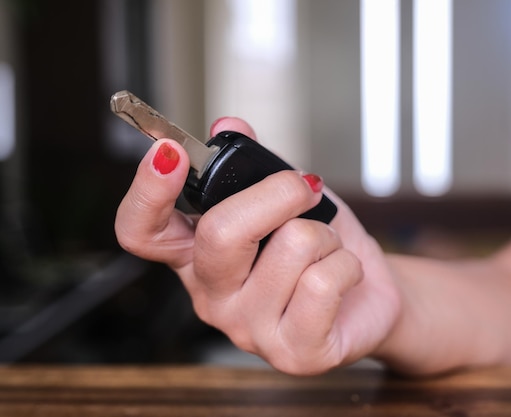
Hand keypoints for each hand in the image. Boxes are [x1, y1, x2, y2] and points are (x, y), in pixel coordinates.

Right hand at [115, 117, 400, 374]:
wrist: (369, 295)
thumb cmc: (321, 248)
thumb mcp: (287, 199)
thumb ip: (254, 166)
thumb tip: (228, 126)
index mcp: (197, 255)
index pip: (141, 231)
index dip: (147, 191)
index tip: (170, 151)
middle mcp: (213, 296)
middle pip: (221, 233)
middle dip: (278, 194)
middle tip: (304, 190)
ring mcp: (249, 330)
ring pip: (291, 247)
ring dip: (325, 234)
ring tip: (326, 249)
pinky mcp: (294, 353)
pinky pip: (322, 284)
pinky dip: (346, 264)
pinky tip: (343, 276)